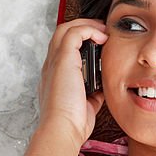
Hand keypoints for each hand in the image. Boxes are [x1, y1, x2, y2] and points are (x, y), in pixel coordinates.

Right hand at [36, 18, 108, 146]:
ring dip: (87, 25)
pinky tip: (103, 38)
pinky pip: (74, 33)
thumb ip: (92, 94)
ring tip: (104, 30)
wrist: (63, 129)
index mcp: (56, 77)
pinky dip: (90, 30)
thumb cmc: (72, 124)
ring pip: (66, 29)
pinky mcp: (62, 60)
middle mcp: (52, 66)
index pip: (64, 49)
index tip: (100, 44)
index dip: (81, 42)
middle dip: (84, 27)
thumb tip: (102, 89)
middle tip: (103, 31)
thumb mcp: (86, 105)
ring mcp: (55, 62)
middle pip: (62, 34)